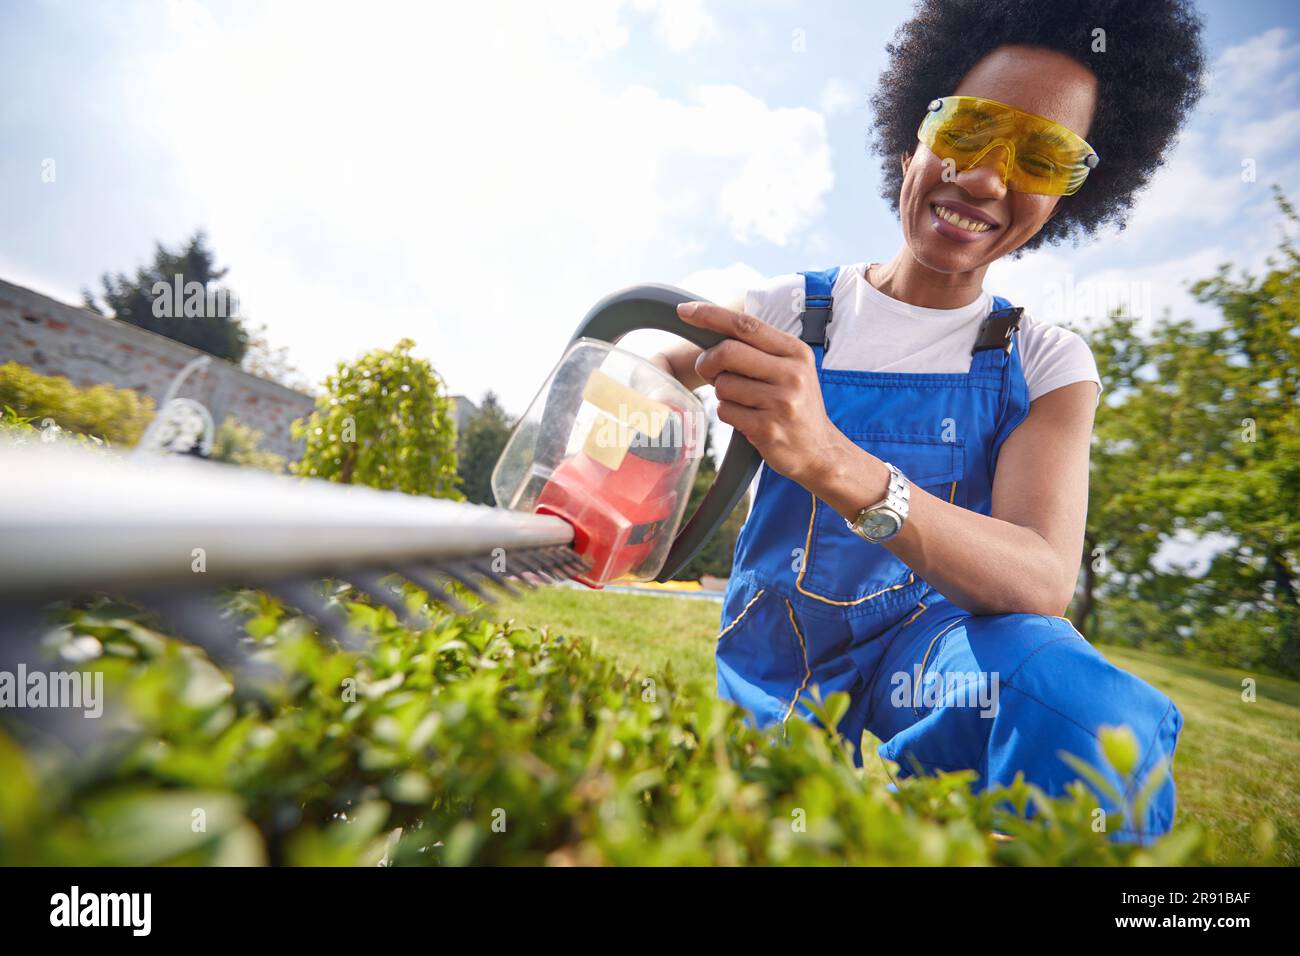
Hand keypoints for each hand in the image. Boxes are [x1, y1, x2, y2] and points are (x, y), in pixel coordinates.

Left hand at [676, 300, 848, 487]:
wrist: (820, 451)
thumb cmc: (796, 405)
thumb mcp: (791, 369)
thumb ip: (759, 349)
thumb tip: (713, 330)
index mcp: (795, 352)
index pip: (746, 325)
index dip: (711, 315)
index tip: (685, 311)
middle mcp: (791, 374)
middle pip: (727, 352)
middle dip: (707, 362)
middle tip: (709, 372)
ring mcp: (780, 402)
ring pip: (722, 385)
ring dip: (722, 394)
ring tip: (743, 402)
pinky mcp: (767, 428)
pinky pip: (725, 411)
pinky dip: (727, 413)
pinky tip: (747, 419)